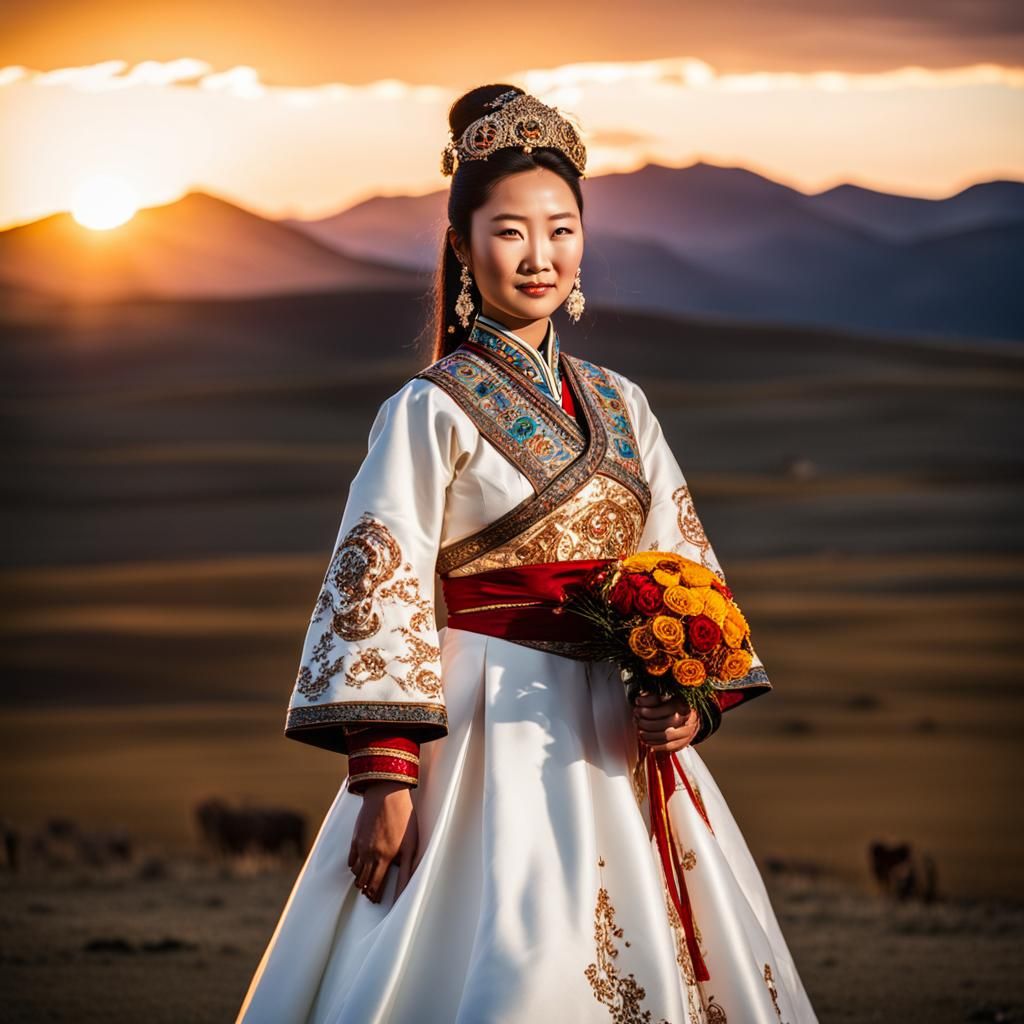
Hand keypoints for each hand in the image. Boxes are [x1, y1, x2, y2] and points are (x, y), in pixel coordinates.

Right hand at [348, 780, 418, 902]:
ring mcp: (360, 846)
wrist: (386, 794)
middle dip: (367, 890)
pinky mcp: (355, 837)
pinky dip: (353, 866)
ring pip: (356, 871)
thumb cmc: (404, 818)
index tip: (376, 900)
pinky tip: (357, 867)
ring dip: (360, 879)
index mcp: (384, 859)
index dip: (375, 895)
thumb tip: (404, 891)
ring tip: (365, 883)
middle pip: (363, 881)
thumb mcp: (410, 846)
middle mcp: (369, 855)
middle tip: (370, 895)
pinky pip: (351, 858)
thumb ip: (406, 871)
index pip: (375, 885)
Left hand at [632, 690, 699, 752]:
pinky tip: (648, 741)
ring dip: (649, 736)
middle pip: (664, 724)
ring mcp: (688, 731)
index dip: (648, 711)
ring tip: (640, 732)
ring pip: (666, 737)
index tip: (637, 709)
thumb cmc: (677, 703)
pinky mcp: (685, 741)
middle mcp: (687, 718)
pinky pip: (670, 747)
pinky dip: (657, 745)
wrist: (693, 714)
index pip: (663, 709)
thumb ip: (653, 697)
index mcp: (682, 704)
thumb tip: (639, 700)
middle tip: (637, 721)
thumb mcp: (665, 696)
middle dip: (647, 724)